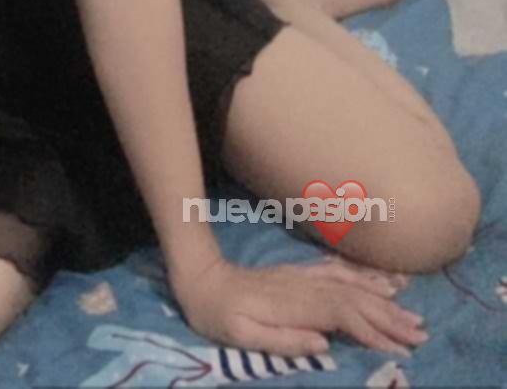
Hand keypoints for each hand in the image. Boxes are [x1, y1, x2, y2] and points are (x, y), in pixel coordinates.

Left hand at [171, 254, 428, 357]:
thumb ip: (281, 340)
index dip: (373, 331)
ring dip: (383, 298)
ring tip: (412, 312)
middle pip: (354, 299)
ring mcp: (303, 277)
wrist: (200, 275)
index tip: (401, 348)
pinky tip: (383, 281)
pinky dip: (364, 277)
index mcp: (292, 304)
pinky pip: (338, 272)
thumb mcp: (239, 335)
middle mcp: (303, 286)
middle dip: (389, 317)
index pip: (342, 316)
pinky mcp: (300, 274)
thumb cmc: (217, 313)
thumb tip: (323, 344)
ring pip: (350, 285)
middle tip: (420, 334)